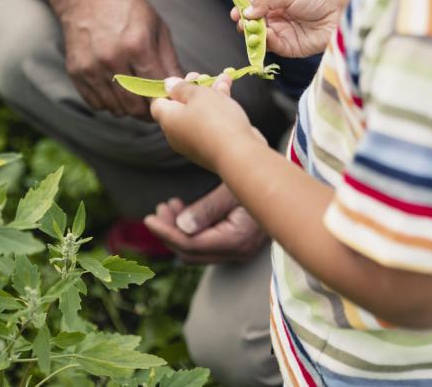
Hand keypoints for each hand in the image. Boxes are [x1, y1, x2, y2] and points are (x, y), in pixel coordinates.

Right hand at [57, 0, 181, 119]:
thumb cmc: (127, 7)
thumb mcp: (157, 27)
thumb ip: (169, 61)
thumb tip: (180, 87)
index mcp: (137, 46)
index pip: (156, 90)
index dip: (166, 100)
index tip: (170, 102)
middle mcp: (112, 59)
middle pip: (135, 106)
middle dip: (149, 111)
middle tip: (155, 105)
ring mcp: (91, 68)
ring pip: (116, 109)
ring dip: (129, 108)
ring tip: (137, 96)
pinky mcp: (76, 73)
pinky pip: (97, 104)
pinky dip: (110, 103)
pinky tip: (117, 90)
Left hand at [144, 183, 267, 262]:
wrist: (283, 180)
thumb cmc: (257, 178)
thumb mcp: (231, 187)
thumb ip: (207, 209)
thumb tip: (181, 228)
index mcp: (238, 238)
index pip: (192, 245)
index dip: (167, 233)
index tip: (149, 219)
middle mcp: (239, 251)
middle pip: (192, 253)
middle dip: (170, 233)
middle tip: (158, 210)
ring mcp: (239, 249)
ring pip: (197, 250)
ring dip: (178, 230)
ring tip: (168, 206)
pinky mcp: (238, 243)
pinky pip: (206, 244)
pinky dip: (190, 230)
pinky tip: (182, 210)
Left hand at [150, 74, 266, 172]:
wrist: (238, 153)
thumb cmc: (215, 120)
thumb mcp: (198, 94)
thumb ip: (182, 87)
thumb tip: (168, 84)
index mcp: (168, 120)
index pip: (158, 104)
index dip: (167, 89)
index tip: (181, 79)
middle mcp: (177, 134)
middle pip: (180, 107)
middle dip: (193, 89)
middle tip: (201, 76)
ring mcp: (195, 142)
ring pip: (199, 114)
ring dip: (209, 95)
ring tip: (222, 78)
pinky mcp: (212, 146)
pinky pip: (211, 124)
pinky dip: (218, 108)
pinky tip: (228, 91)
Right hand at [231, 0, 357, 57]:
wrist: (342, 13)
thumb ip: (266, 0)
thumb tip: (246, 12)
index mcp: (278, 2)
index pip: (255, 7)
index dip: (244, 10)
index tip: (235, 13)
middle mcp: (279, 18)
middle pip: (254, 24)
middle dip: (246, 24)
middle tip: (242, 24)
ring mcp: (285, 34)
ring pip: (261, 37)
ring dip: (254, 35)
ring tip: (251, 30)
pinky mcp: (291, 48)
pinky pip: (273, 48)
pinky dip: (266, 44)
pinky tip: (265, 36)